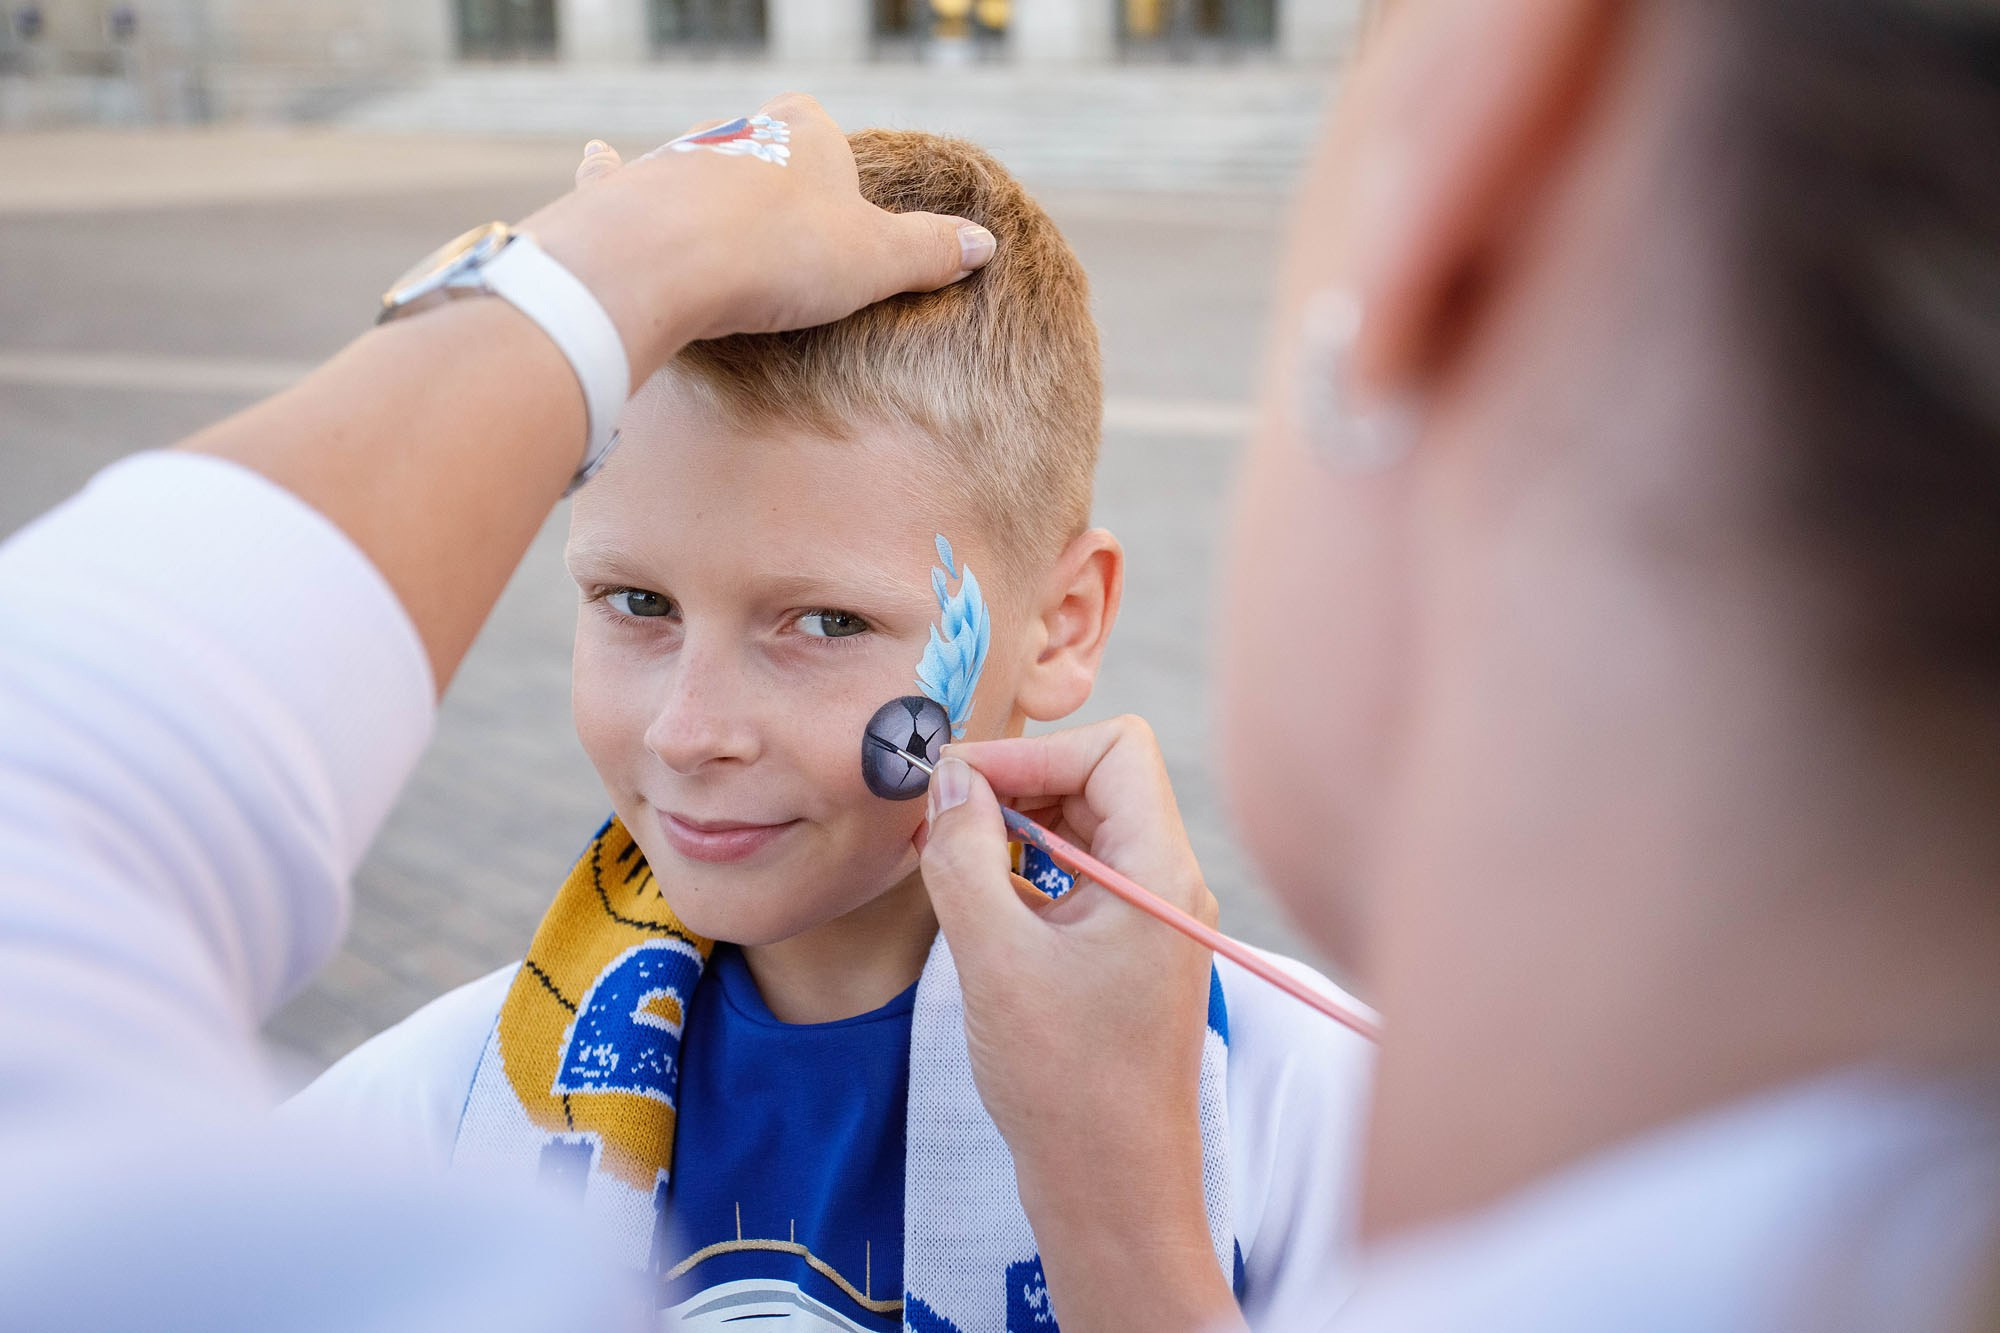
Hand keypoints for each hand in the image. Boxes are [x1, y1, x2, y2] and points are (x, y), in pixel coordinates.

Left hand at [521, 94, 996, 383]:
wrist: (663, 262)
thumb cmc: (777, 255)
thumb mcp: (875, 261)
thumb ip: (928, 250)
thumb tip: (985, 243)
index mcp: (804, 131)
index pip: (830, 138)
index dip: (840, 186)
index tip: (841, 238)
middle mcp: (738, 130)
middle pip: (766, 155)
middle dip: (776, 195)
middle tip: (787, 257)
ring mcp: (677, 159)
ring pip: (703, 171)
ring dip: (712, 202)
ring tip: (722, 256)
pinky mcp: (626, 193)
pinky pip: (618, 176)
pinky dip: (610, 171)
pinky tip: (598, 156)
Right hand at [920, 717, 1243, 1332]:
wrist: (1114, 1194)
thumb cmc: (1067, 1087)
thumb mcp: (995, 959)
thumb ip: (964, 856)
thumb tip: (947, 781)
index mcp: (1160, 872)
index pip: (1115, 748)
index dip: (1033, 753)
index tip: (961, 784)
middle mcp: (1170, 885)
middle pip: (1101, 780)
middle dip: (1018, 784)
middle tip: (940, 814)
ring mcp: (1153, 920)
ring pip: (1087, 829)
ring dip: (1016, 828)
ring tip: (947, 854)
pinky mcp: (1130, 954)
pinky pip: (1081, 880)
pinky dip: (1027, 873)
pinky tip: (975, 898)